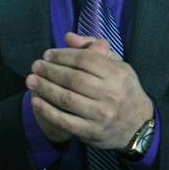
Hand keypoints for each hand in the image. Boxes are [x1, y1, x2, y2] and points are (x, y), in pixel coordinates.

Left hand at [25, 32, 152, 149]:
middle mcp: (110, 94)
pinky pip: (65, 121)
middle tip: (36, 66)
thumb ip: (93, 49)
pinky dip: (47, 111)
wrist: (138, 126)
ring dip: (45, 88)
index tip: (47, 54)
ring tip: (31, 81)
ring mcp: (100, 115)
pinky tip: (36, 101)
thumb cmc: (123, 89)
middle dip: (50, 71)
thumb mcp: (117, 65)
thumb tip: (68, 37)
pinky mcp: (91, 132)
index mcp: (117, 74)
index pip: (84, 60)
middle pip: (73, 79)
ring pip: (66, 99)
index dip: (62, 55)